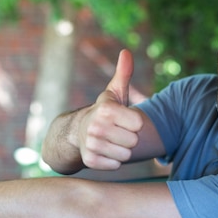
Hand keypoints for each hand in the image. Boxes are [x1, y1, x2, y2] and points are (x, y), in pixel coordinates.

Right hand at [78, 49, 143, 169]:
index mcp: (106, 109)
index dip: (134, 123)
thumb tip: (126, 52)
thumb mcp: (115, 92)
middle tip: (118, 132)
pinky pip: (115, 165)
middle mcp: (96, 126)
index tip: (124, 119)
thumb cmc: (105, 112)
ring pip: (125, 155)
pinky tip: (106, 152)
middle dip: (128, 138)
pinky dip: (113, 161)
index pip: (138, 124)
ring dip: (122, 150)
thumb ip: (124, 74)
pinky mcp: (89, 160)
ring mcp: (91, 144)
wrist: (78, 132)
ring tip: (112, 141)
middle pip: (133, 141)